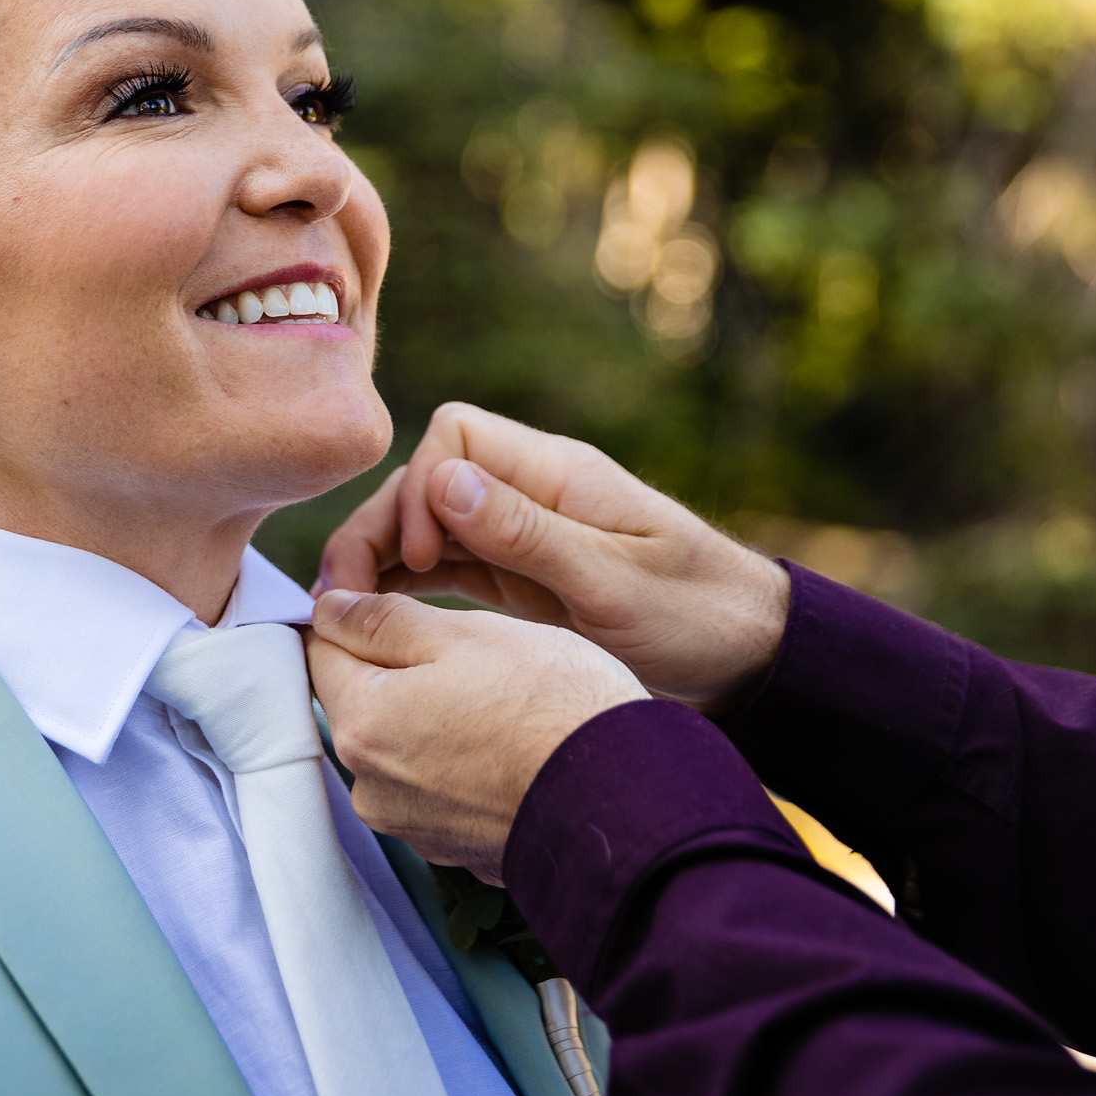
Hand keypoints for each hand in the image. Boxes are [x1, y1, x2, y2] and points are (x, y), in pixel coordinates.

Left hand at [305, 588, 647, 883]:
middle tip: (466, 649)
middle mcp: (372, 787)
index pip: (321, 651)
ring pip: (402, 745)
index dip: (353, 614)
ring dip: (431, 716)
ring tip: (499, 698)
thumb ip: (382, 619)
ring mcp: (414, 825)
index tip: (396, 600)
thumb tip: (329, 608)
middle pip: (360, 702)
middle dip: (397, 668)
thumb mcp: (465, 635)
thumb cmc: (553, 708)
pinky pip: (441, 788)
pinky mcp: (457, 848)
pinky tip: (511, 745)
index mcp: (362, 724)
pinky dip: (463, 761)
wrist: (629, 802)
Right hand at [317, 403, 790, 713]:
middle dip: (380, 527)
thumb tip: (439, 480)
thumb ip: (528, 534)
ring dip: (380, 559)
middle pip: (425, 480)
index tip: (422, 562)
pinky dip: (404, 586)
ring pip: (423, 523)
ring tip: (344, 612)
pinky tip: (377, 617)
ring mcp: (521, 535)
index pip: (453, 437)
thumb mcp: (615, 583)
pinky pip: (444, 565)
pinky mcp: (517, 576)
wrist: (751, 657)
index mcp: (557, 474)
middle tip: (348, 596)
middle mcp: (531, 493)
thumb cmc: (698, 615)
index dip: (421, 490)